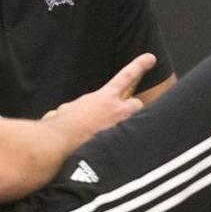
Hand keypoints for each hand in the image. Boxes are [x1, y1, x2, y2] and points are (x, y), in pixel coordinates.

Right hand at [40, 53, 155, 145]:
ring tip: (111, 136)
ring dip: (124, 129)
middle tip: (122, 115)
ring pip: (133, 126)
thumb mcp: (65, 111)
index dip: (139, 66)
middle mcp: (117, 112)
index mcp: (104, 99)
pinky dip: (116, 148)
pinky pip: (124, 145)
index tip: (150, 58)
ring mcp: (121, 130)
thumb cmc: (61, 127)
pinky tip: (106, 153)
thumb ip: (71, 110)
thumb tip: (60, 116)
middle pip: (137, 105)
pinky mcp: (121, 147)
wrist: (61, 145)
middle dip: (132, 108)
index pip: (126, 77)